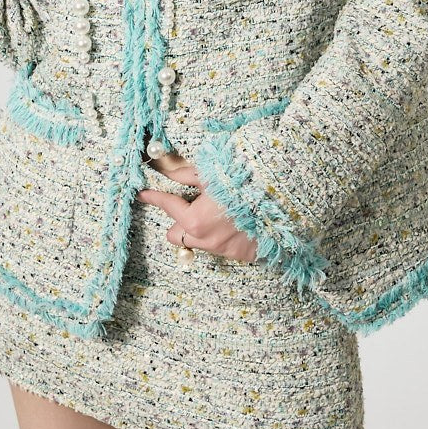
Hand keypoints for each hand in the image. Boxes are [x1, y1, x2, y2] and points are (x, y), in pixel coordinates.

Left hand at [136, 163, 259, 262]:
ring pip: (197, 242)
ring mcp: (224, 251)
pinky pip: (219, 247)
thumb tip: (167, 172)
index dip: (154, 197)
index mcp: (195, 220)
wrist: (284, 199)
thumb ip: (186, 175)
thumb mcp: (212, 173)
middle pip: (175, 235)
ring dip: (198, 229)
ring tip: (214, 210)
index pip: (167, 207)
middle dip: (177, 220)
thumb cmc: (245, 181)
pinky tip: (231, 220)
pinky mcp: (242, 255)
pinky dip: (219, 235)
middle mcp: (206, 241)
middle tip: (189, 203)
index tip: (143, 194)